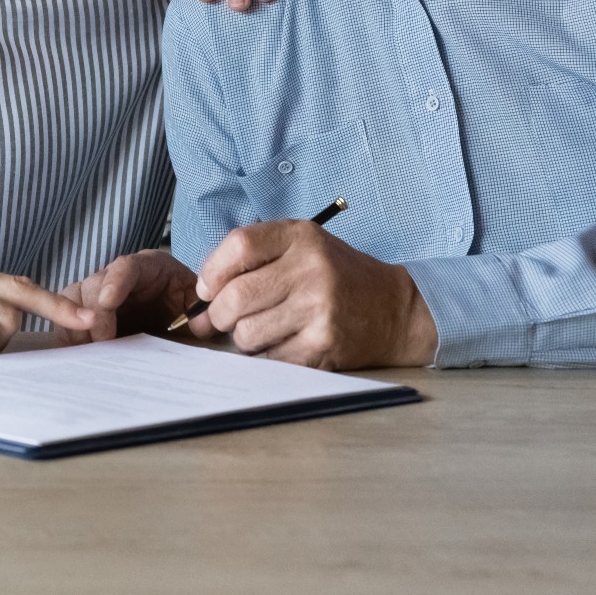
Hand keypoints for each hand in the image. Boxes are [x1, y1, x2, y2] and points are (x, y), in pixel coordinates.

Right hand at [53, 249, 197, 344]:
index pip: (126, 266)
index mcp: (148, 267)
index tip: (107, 302)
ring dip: (74, 325)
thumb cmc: (184, 305)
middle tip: (103, 344)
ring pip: (73, 298)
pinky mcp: (86, 311)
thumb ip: (202, 314)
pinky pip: (66, 317)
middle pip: (94, 284)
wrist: (174, 314)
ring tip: (85, 352)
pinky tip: (75, 354)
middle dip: (94, 315)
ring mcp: (98, 292)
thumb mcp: (197, 306)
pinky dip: (67, 335)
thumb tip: (200, 323)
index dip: (115, 281)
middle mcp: (117, 275)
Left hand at [190, 221, 436, 369]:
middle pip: (235, 296)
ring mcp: (319, 308)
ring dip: (244, 339)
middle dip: (220, 315)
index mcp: (301, 237)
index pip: (238, 245)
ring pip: (247, 333)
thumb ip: (253, 258)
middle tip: (226, 319)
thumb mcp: (302, 247)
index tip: (207, 289)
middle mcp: (311, 269)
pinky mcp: (324, 344)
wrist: (394, 309)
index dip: (212, 272)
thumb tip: (201, 298)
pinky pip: (270, 358)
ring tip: (262, 330)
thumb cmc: (337, 276)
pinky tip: (282, 344)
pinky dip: (267, 356)